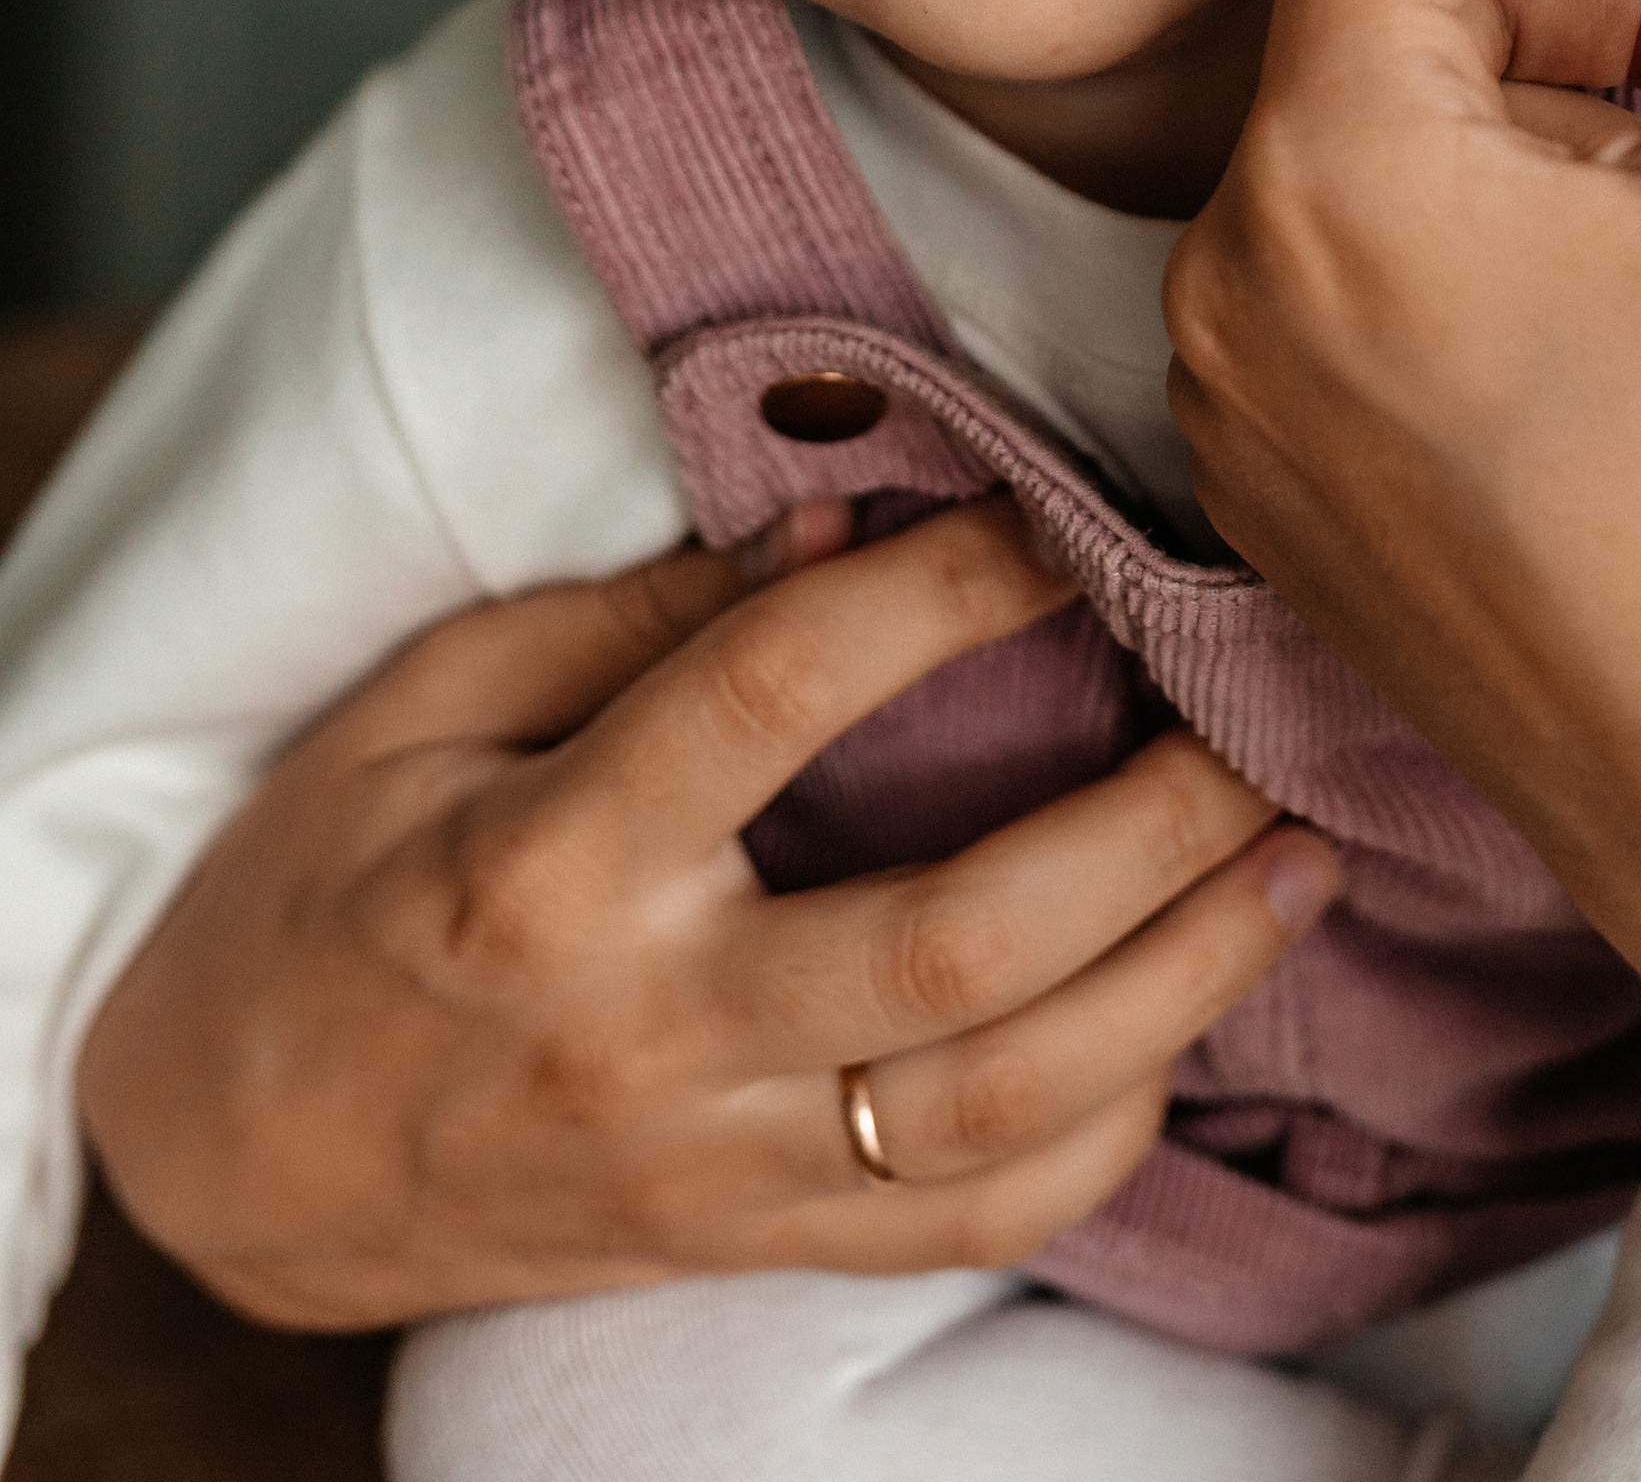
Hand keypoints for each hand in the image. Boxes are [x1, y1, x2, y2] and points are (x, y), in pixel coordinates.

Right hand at [79, 498, 1336, 1327]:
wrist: (225, 1153)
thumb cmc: (327, 883)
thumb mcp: (427, 702)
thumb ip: (638, 615)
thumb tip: (848, 512)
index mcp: (543, 867)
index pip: (771, 702)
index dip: (937, 591)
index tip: (1056, 510)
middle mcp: (644, 1035)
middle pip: (945, 956)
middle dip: (1142, 835)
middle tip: (1259, 717)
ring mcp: (708, 1167)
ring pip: (991, 1115)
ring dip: (1178, 987)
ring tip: (1298, 861)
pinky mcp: (747, 1247)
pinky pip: (965, 1222)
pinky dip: (1104, 1130)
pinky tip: (1192, 1021)